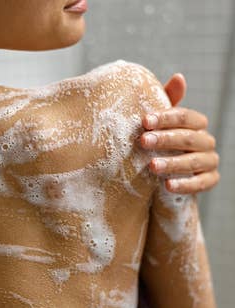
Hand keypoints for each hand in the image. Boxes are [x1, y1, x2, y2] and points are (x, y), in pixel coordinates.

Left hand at [140, 73, 219, 193]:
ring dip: (172, 163)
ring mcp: (209, 161)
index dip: (165, 118)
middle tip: (143, 142)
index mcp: (195, 124)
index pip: (185, 117)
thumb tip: (179, 77)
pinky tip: (168, 186)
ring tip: (152, 166)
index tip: (144, 121)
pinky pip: (201, 183)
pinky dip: (185, 185)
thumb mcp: (162, 124)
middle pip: (188, 137)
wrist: (165, 173)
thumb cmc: (162, 143)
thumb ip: (168, 103)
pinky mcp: (209, 180)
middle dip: (165, 139)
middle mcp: (206, 140)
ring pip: (194, 161)